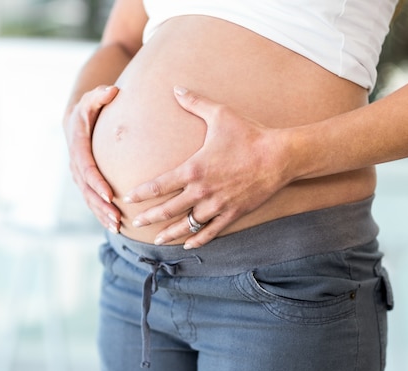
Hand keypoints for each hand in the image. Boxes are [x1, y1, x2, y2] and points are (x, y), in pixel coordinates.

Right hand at [63, 85, 121, 232]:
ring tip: (117, 226)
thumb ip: (101, 94)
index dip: (97, 182)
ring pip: (88, 198)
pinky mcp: (84, 181)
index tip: (110, 194)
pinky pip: (91, 199)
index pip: (87, 167)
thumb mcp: (92, 98)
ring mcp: (78, 174)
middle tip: (117, 218)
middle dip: (101, 205)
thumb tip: (113, 91)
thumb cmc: (89, 107)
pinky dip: (101, 212)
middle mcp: (75, 163)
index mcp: (77, 145)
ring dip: (102, 213)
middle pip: (87, 189)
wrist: (75, 119)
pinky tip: (114, 225)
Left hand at [124, 86, 289, 248]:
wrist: (279, 156)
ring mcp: (217, 205)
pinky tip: (189, 245)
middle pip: (168, 210)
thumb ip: (195, 102)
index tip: (128, 198)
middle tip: (134, 223)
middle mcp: (202, 191)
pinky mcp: (233, 214)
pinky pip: (211, 232)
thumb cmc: (249, 134)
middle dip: (149, 217)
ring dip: (170, 233)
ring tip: (157, 239)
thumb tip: (176, 88)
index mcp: (194, 169)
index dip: (141, 194)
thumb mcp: (220, 114)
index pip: (159, 185)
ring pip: (187, 225)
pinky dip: (198, 240)